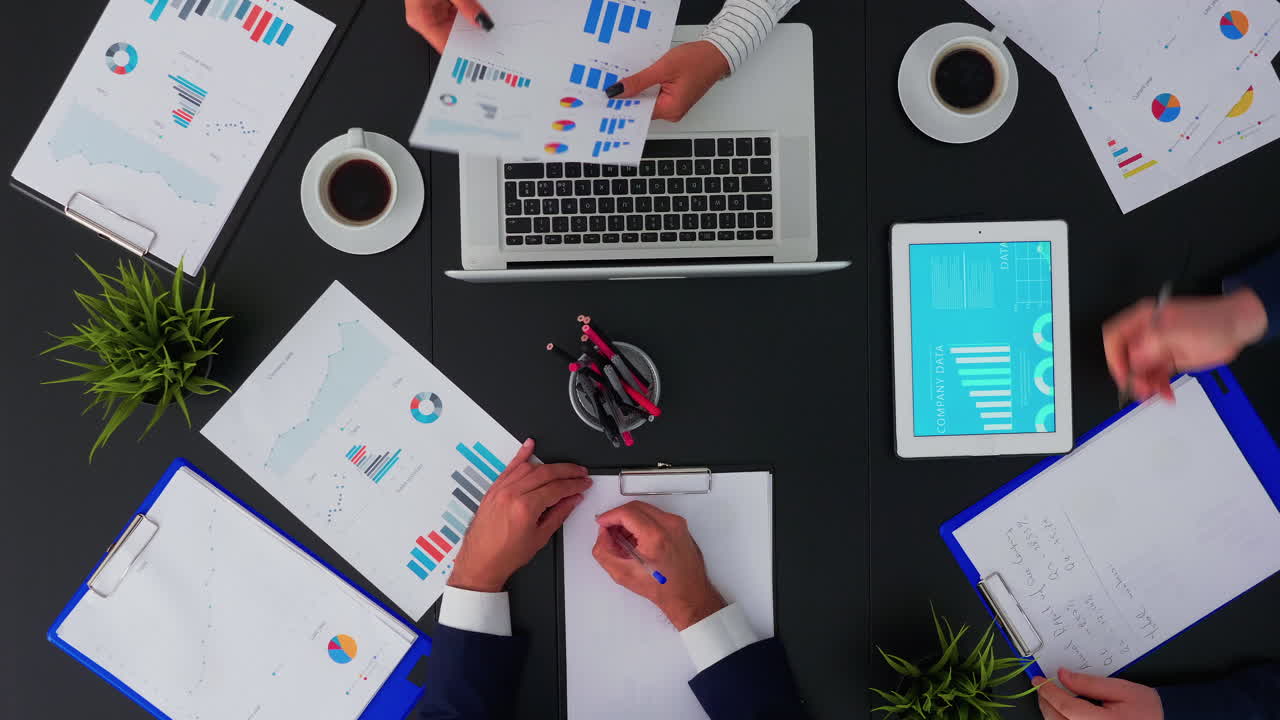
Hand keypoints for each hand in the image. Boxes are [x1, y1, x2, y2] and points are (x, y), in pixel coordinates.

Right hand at [405, 0, 492, 53]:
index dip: (463, 51)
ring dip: (472, 22)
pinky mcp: (441, 1)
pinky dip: (469, 11)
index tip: (481, 55)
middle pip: (453, 35)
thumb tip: (481, 22)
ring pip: (457, 24)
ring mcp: (433, 9)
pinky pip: (457, 12)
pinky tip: (480, 12)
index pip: (444, 45)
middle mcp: (425, 16)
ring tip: (487, 21)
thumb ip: (466, 5)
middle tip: (492, 39)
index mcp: (421, 18)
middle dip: (472, 35)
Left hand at [447, 439, 589, 591]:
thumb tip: (572, 499)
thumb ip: (559, 514)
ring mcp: (501, 490)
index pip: (557, 488)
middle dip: (567, 471)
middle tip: (580, 473)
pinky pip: (509, 467)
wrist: (480, 562)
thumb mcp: (540, 537)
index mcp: (525, 507)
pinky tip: (529, 446)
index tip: (584, 483)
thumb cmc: (506, 555)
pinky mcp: (493, 489)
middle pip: (546, 473)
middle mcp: (512, 494)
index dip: (575, 484)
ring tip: (564, 468)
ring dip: (549, 465)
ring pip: (530, 467)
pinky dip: (520, 455)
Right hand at [591, 501, 725, 629]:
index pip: (626, 512)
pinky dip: (642, 522)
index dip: (609, 516)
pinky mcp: (680, 526)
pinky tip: (637, 539)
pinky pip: (656, 515)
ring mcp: (677, 524)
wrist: (688, 594)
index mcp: (655, 536)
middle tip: (609, 530)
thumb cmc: (663, 587)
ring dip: (630, 519)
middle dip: (618, 516)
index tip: (602, 523)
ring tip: (623, 538)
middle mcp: (669, 525)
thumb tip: (603, 534)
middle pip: (635, 507)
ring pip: (646, 509)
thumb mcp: (622, 574)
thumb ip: (604, 551)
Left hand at [605, 41, 729, 121]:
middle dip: (629, 95)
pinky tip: (642, 78)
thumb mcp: (663, 68)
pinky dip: (647, 87)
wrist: (717, 54)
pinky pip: (655, 96)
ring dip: (638, 90)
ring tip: (629, 78)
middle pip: (642, 108)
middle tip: (613, 83)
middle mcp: (672, 112)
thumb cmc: (697, 60)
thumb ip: (639, 82)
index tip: (607, 96)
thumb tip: (618, 91)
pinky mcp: (674, 99)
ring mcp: (674, 106)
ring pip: (647, 101)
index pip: (638, 112)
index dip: (622, 103)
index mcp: (670, 109)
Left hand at [1034, 669, 1162, 719]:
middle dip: (1045, 700)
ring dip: (1049, 710)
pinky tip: (1062, 710)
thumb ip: (1092, 683)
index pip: (1066, 707)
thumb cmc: (1147, 714)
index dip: (1049, 692)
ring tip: (1050, 695)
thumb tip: (1063, 675)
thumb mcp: (1124, 690)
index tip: (1038, 680)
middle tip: (1041, 685)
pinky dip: (1059, 719)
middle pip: (1056, 719)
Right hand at [1102, 288, 1266, 401]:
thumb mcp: (1179, 331)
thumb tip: (1133, 358)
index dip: (1115, 357)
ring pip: (1140, 371)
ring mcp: (1157, 348)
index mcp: (1144, 319)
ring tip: (1155, 394)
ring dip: (1145, 385)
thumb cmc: (1214, 321)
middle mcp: (1148, 334)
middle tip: (1141, 389)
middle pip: (1126, 358)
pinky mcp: (1168, 360)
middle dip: (1132, 376)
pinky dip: (1158, 388)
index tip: (1125, 374)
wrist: (1238, 327)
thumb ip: (1152, 343)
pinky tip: (1165, 394)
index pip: (1115, 338)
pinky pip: (1155, 377)